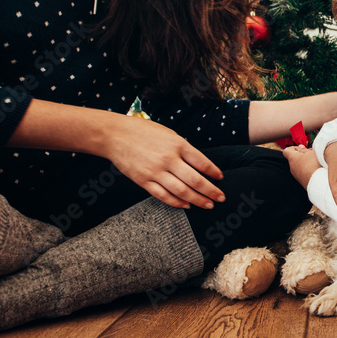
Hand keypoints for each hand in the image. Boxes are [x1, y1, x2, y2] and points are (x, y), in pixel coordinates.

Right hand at [103, 114, 224, 208]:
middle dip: (211, 191)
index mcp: (178, 145)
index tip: (220, 178)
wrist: (115, 135)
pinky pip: (164, 196)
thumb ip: (184, 149)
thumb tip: (199, 165)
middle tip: (221, 198)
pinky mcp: (143, 181)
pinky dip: (177, 203)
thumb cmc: (144, 132)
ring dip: (198, 200)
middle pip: (196, 181)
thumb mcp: (169, 134)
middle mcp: (169, 159)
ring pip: (182, 192)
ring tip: (208, 205)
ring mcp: (155, 172)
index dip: (214, 173)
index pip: (203, 163)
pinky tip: (187, 205)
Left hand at [283, 145, 320, 188]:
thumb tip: (300, 148)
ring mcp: (296, 174)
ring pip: (298, 166)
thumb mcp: (310, 152)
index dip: (293, 148)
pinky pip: (302, 172)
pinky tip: (315, 169)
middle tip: (310, 154)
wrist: (317, 181)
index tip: (301, 148)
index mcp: (292, 158)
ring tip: (314, 162)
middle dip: (301, 155)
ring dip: (305, 163)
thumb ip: (304, 149)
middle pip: (294, 158)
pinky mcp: (301, 180)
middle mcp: (292, 167)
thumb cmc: (313, 165)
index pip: (286, 151)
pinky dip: (307, 170)